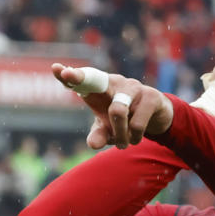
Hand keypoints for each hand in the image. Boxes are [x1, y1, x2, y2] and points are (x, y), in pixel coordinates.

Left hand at [52, 65, 173, 149]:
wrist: (158, 115)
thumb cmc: (126, 118)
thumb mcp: (109, 128)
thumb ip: (99, 134)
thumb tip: (93, 145)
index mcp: (101, 88)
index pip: (83, 80)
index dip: (70, 76)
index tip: (57, 69)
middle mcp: (115, 82)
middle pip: (95, 80)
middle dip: (79, 77)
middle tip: (68, 76)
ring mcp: (133, 87)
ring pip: (117, 111)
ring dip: (119, 136)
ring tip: (122, 145)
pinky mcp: (151, 96)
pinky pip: (137, 123)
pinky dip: (133, 137)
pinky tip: (134, 139)